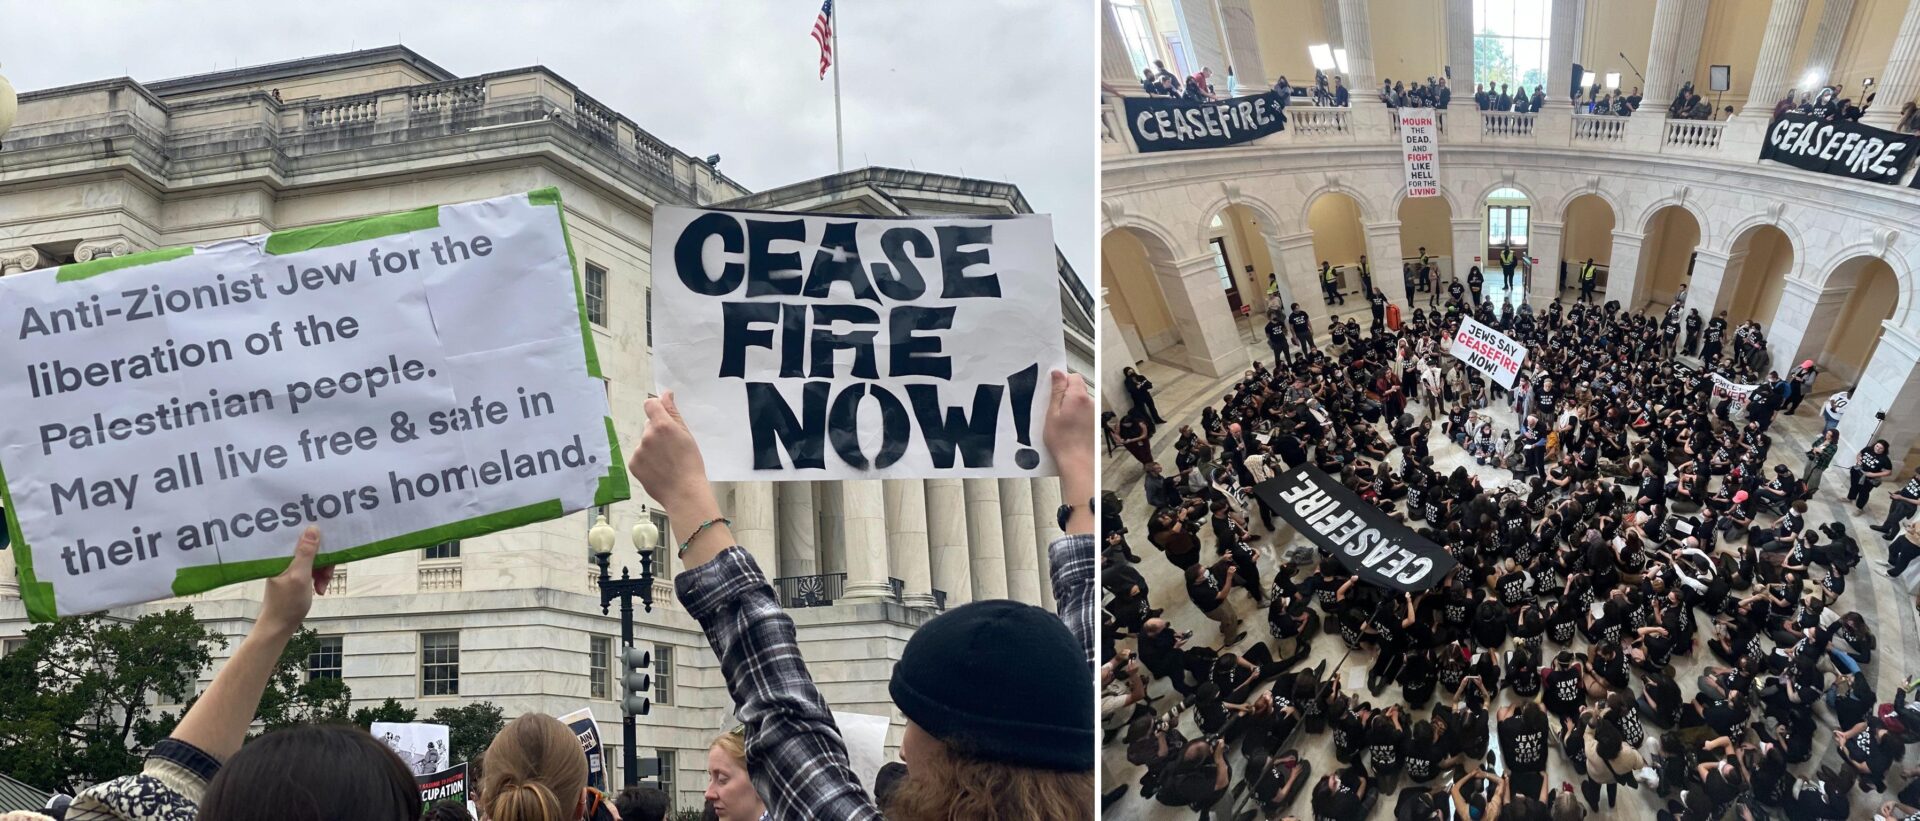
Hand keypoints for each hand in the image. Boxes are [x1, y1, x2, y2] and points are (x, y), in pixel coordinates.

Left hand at [260, 526, 329, 636]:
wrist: (279, 627)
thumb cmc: (287, 603)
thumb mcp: (300, 576)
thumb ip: (306, 552)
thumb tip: (312, 528)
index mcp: (280, 555)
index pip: (299, 537)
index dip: (315, 537)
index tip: (329, 540)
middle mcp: (283, 558)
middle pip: (310, 548)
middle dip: (323, 560)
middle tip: (327, 574)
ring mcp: (290, 568)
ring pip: (314, 560)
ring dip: (323, 572)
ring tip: (323, 586)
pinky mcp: (295, 577)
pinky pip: (312, 570)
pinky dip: (319, 578)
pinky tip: (320, 589)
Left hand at [627, 390, 719, 519]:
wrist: (684, 493)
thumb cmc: (690, 464)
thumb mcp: (687, 435)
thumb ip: (673, 412)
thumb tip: (665, 394)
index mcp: (662, 426)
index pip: (650, 404)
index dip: (656, 407)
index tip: (663, 414)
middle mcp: (647, 436)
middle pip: (649, 425)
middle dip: (658, 432)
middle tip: (672, 448)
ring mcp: (638, 451)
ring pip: (644, 442)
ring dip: (652, 447)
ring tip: (667, 462)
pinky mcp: (633, 464)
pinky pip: (639, 456)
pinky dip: (647, 461)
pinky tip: (659, 470)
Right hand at [1043, 370, 1093, 478]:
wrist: (1077, 462)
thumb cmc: (1062, 441)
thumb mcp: (1052, 413)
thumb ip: (1057, 391)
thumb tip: (1058, 373)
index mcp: (1079, 397)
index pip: (1073, 377)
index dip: (1062, 382)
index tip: (1053, 392)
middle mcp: (1090, 402)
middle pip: (1077, 389)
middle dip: (1065, 395)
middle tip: (1054, 410)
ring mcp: (1094, 413)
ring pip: (1080, 401)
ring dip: (1071, 406)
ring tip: (1061, 422)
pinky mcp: (1095, 422)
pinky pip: (1084, 412)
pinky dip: (1077, 416)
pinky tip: (1069, 428)